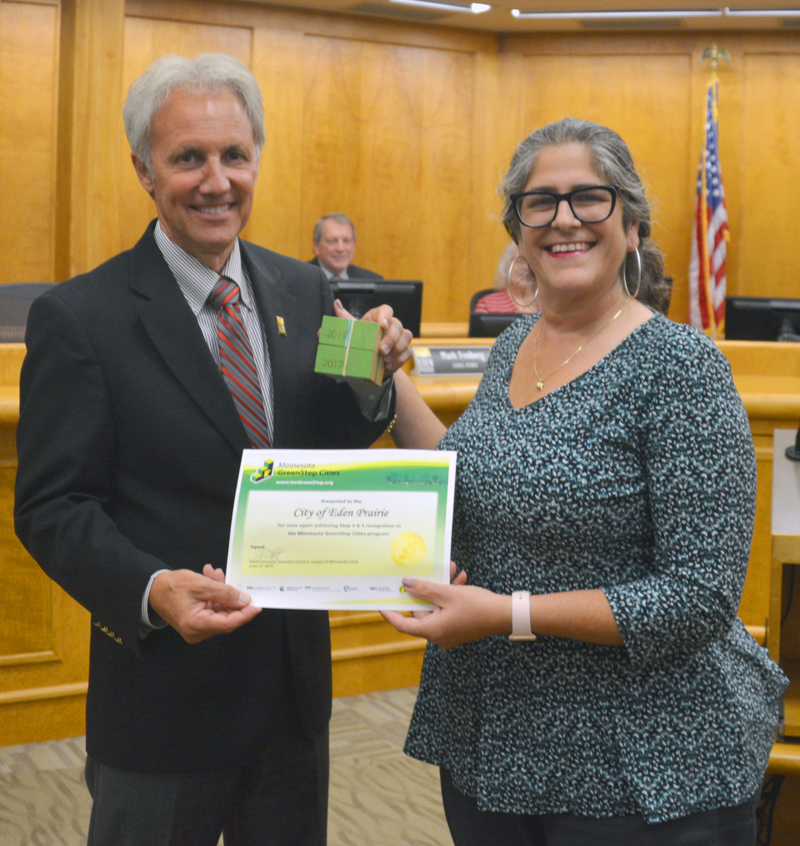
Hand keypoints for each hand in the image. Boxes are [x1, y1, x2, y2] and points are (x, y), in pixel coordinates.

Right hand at [149, 566, 260, 643]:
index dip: (245, 614)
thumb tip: (244, 600)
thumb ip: (225, 593)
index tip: (257, 605)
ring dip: (222, 592)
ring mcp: (197, 628)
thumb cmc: (172, 587)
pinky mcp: (197, 621)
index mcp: (196, 625)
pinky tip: (212, 577)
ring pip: (219, 611)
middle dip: (232, 598)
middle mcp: (197, 631)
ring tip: (217, 573)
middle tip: (236, 582)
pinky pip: (212, 609)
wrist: (152, 589)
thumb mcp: (201, 585)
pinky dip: (215, 595)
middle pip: (226, 618)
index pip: (228, 624)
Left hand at [333, 299, 412, 374]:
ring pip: (406, 336)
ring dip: (397, 349)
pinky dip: (399, 360)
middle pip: (398, 325)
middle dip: (391, 338)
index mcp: (377, 318)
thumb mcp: (350, 332)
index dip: (386, 316)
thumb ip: (343, 319)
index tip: (382, 325)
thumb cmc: (359, 343)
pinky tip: (389, 366)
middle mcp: (391, 325)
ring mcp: (399, 337)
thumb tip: (336, 304)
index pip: (386, 310)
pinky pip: (407, 352)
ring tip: (385, 360)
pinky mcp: (404, 350)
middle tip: (382, 351)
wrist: (367, 363)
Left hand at [380, 563, 509, 649]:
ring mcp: (449, 632)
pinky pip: (448, 610)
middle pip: (422, 611)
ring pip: (437, 607)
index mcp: (432, 630)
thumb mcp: (448, 594)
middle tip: (430, 571)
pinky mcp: (459, 627)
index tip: (380, 603)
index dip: (390, 613)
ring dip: (441, 588)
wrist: (506, 615)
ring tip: (450, 570)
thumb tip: (406, 585)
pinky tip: (459, 578)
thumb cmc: (477, 606)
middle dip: (426, 589)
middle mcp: (438, 635)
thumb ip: (425, 589)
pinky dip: (451, 595)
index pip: (403, 624)